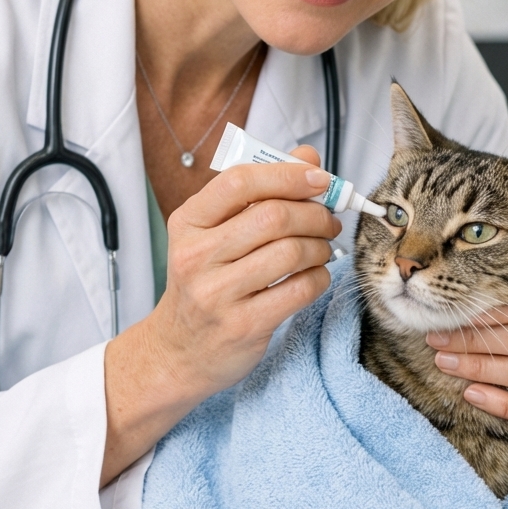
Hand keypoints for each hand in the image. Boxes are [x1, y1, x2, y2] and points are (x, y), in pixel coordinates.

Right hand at [101, 146, 338, 484]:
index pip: (239, 182)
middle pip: (273, 217)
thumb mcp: (214, 232)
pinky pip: (299, 290)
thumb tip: (308, 158)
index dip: (288, 175)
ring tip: (322, 248)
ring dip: (320, 246)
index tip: (319, 179)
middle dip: (314, 214)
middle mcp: (196, 256)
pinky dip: (318, 277)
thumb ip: (260, 192)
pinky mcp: (243, 325)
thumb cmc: (204, 281)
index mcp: (188, 222)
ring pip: (290, 253)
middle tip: (329, 219)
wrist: (178, 350)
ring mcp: (217, 294)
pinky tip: (313, 275)